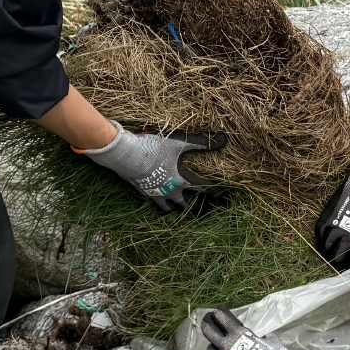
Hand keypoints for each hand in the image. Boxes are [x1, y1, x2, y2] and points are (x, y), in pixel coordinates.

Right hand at [78, 126, 224, 211]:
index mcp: (180, 181)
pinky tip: (156, 201)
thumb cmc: (153, 149)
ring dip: (172, 208)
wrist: (126, 155)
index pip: (201, 188)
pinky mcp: (141, 191)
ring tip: (175, 210)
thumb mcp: (179, 142)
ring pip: (165, 207)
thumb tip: (224, 139)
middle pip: (183, 203)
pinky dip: (156, 204)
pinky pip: (151, 202)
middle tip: (199, 210)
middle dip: (191, 206)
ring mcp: (154, 193)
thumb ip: (201, 142)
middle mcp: (169, 191)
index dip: (211, 191)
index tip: (219, 195)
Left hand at [199, 309, 305, 349]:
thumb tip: (264, 339)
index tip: (216, 313)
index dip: (219, 314)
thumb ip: (264, 339)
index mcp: (239, 334)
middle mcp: (227, 345)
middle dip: (207, 325)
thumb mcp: (273, 343)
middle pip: (209, 331)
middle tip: (206, 324)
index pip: (222, 318)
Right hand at [314, 156, 349, 269]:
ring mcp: (338, 223)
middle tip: (339, 262)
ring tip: (328, 254)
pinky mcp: (331, 212)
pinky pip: (320, 230)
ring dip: (327, 251)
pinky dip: (320, 237)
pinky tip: (322, 239)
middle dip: (340, 261)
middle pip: (340, 256)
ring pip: (327, 245)